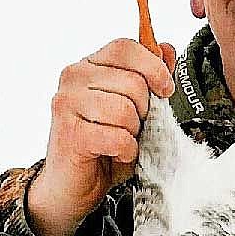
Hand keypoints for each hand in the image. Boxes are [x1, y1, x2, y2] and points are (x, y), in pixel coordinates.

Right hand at [25, 36, 176, 235]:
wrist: (72, 188)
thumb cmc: (102, 148)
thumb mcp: (134, 110)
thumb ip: (149, 79)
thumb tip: (167, 49)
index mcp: (89, 66)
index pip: (125, 48)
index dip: (153, 67)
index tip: (165, 89)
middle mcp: (73, 78)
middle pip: (132, 82)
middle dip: (144, 112)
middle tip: (131, 129)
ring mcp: (67, 103)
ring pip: (125, 109)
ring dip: (133, 133)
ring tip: (120, 141)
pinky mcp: (70, 133)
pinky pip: (117, 136)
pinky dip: (126, 150)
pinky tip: (116, 154)